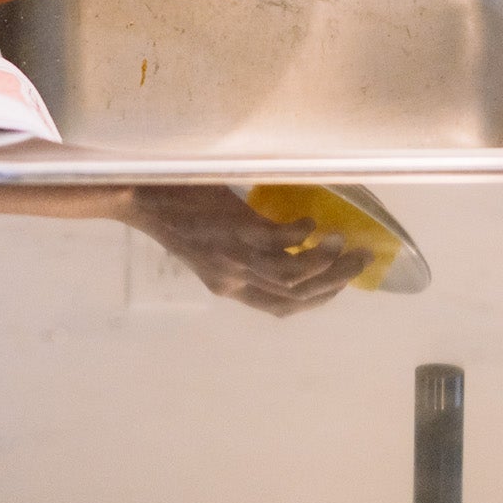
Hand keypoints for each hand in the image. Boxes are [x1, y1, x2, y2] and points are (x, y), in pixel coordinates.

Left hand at [126, 186, 370, 316]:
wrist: (140, 193)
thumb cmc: (174, 211)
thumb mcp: (208, 246)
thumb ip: (239, 252)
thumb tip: (280, 242)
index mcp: (228, 287)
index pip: (282, 308)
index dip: (316, 301)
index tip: (340, 285)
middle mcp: (235, 279)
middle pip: (297, 293)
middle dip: (335, 282)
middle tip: (362, 261)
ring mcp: (237, 256)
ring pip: (295, 274)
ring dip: (328, 262)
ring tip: (348, 244)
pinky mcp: (237, 230)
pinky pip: (282, 240)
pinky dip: (303, 233)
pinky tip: (312, 220)